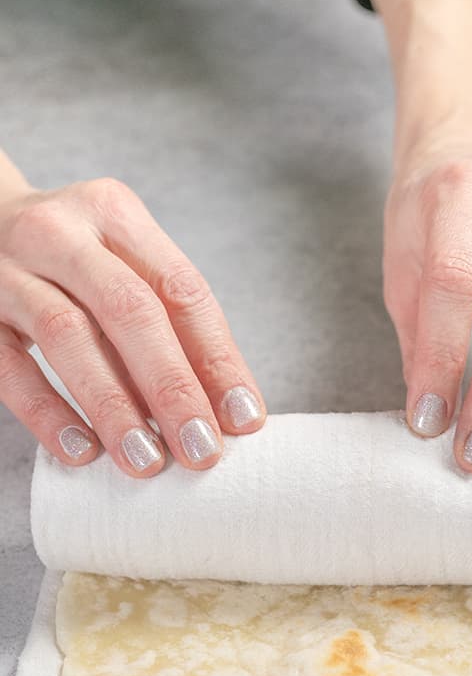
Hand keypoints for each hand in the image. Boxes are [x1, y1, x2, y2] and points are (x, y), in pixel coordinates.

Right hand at [0, 178, 265, 475]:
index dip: (218, 358)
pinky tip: (83, 452)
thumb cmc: (72, 263)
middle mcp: (61, 233)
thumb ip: (169, 325)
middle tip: (202, 450)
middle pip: (130, 310)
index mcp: (115, 214)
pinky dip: (48, 413)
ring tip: (147, 462)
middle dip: (173, 387)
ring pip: (69, 337)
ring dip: (114, 406)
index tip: (244, 419)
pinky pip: (10, 368)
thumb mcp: (122, 266)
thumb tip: (226, 414)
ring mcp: (8, 270)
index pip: (181, 289)